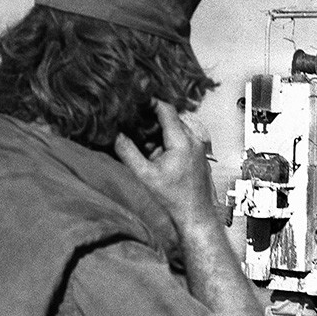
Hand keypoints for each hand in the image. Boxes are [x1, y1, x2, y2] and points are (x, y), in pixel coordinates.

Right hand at [114, 100, 215, 227]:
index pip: (166, 109)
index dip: (151, 103)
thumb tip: (116, 136)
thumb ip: (128, 152)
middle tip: (137, 127)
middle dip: (154, 120)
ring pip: (178, 128)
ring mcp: (199, 146)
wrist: (195, 213)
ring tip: (148, 147)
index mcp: (181, 141)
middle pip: (172, 118)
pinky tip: (160, 155)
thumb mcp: (145, 174)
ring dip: (162, 132)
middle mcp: (194, 139)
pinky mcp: (199, 153)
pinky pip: (184, 138)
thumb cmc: (173, 197)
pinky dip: (171, 140)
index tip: (138, 102)